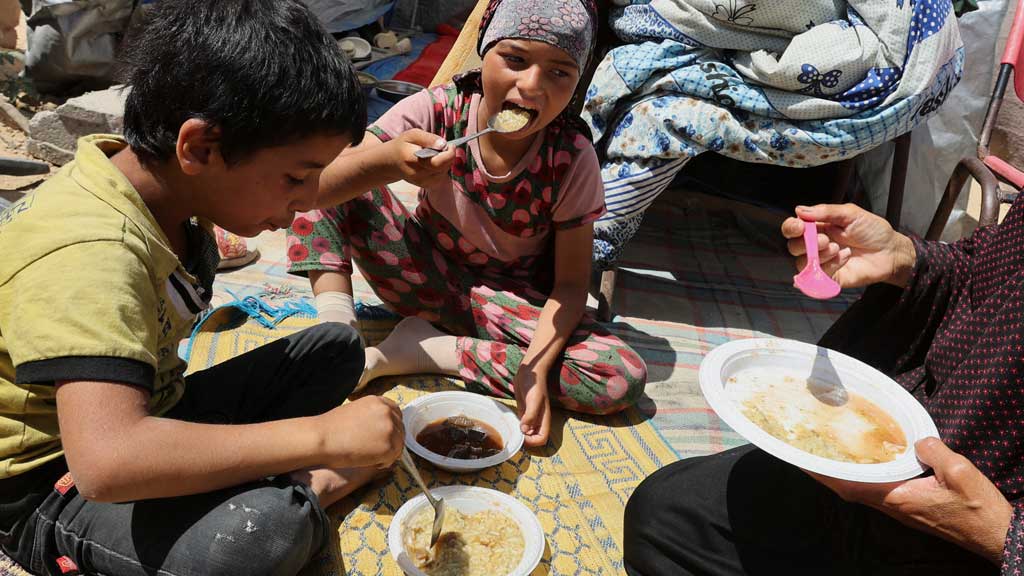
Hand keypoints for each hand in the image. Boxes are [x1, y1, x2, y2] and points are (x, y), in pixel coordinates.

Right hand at [317, 396, 403, 468]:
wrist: (322, 438)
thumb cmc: (331, 427)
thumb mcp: (355, 410)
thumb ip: (371, 415)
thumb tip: (380, 427)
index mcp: (378, 402)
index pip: (396, 412)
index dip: (392, 425)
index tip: (386, 435)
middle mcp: (387, 413)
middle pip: (400, 429)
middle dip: (392, 440)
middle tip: (379, 450)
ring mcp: (389, 429)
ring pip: (399, 444)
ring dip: (389, 452)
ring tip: (373, 457)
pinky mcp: (388, 446)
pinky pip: (393, 457)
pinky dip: (385, 462)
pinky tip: (373, 462)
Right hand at [391, 129, 455, 188]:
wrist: (391, 162)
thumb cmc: (403, 146)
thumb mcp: (412, 135)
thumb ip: (428, 138)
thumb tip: (444, 144)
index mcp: (412, 160)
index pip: (437, 163)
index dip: (448, 154)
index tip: (450, 145)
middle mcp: (417, 174)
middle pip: (443, 168)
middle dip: (448, 157)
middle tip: (445, 147)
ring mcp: (421, 182)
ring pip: (444, 172)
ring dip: (445, 162)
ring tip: (436, 154)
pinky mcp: (426, 185)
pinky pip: (441, 176)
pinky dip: (442, 168)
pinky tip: (434, 162)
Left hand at [513, 369, 550, 447]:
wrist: (529, 372)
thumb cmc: (534, 384)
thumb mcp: (534, 399)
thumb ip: (530, 415)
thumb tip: (524, 430)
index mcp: (544, 419)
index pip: (542, 439)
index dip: (532, 441)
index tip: (522, 435)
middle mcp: (537, 420)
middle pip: (534, 438)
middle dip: (524, 440)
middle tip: (513, 434)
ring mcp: (530, 417)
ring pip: (526, 433)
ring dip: (519, 434)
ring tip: (510, 429)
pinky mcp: (522, 412)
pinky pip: (520, 424)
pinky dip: (515, 426)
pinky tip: (508, 422)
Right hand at [781, 204, 916, 288]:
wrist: (890, 252)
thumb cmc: (873, 231)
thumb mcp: (851, 214)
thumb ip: (826, 211)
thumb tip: (799, 210)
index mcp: (817, 227)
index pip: (793, 228)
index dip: (791, 227)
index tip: (799, 226)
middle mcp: (816, 245)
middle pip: (794, 247)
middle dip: (805, 243)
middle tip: (825, 240)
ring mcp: (821, 262)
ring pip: (802, 262)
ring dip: (819, 255)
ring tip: (837, 248)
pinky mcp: (829, 277)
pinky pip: (817, 275)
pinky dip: (830, 265)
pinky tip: (845, 257)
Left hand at [807, 437, 1012, 563]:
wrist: (996, 535)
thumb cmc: (979, 509)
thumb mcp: (960, 472)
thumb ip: (933, 451)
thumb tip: (916, 441)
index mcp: (898, 497)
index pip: (850, 485)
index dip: (823, 473)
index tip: (802, 459)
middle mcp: (892, 505)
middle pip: (848, 488)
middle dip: (825, 471)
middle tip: (807, 450)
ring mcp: (900, 509)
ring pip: (861, 489)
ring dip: (842, 473)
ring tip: (828, 452)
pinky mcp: (909, 508)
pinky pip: (878, 490)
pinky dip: (864, 476)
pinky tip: (866, 462)